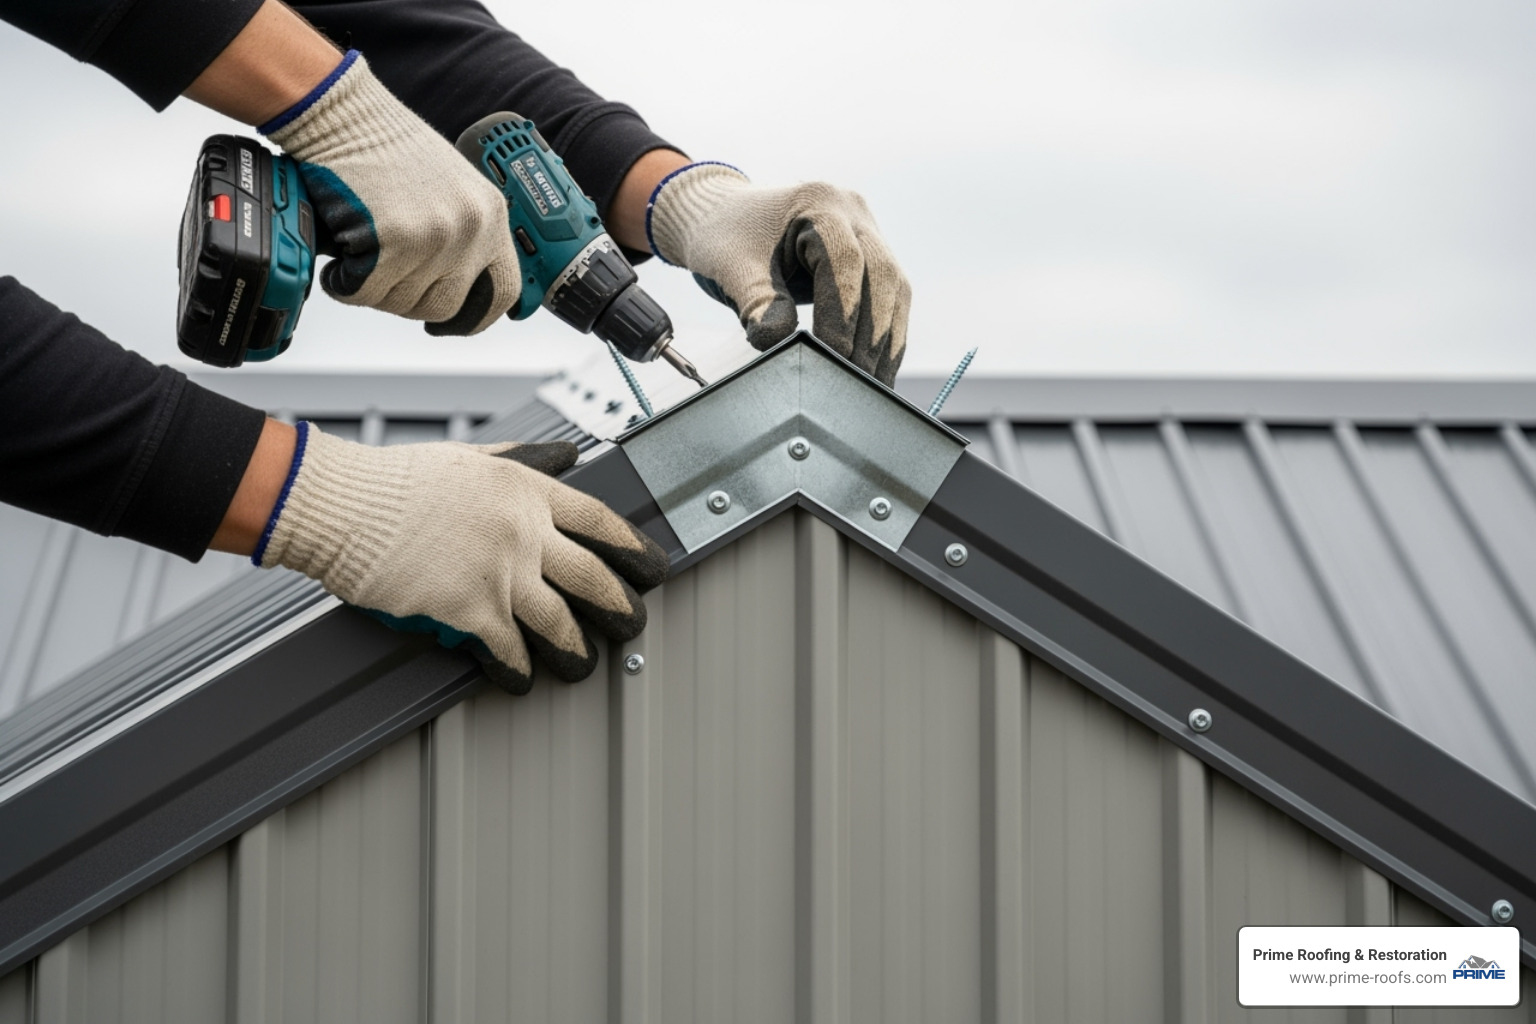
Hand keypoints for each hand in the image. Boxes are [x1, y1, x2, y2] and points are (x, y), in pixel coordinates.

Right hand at [253, 425, 668, 694]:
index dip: (635, 550)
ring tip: (583, 666)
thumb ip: (525, 460)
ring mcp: (500, 571)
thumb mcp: (472, 458)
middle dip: (622, 610)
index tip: (653, 568)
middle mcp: (524, 531)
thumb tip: (567, 456)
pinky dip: (519, 669)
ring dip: (577, 652)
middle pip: (595, 579)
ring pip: (561, 623)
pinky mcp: (470, 609)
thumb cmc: (395, 481)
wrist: (343, 504)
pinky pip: (510, 648)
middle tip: (633, 627)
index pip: (601, 522)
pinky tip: (521, 678)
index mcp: (527, 491)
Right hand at [263, 53, 521, 334]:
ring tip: (362, 249)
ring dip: (373, 287)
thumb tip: (463, 287)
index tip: (455, 322)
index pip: (504, 290)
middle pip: (444, 306)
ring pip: (402, 303)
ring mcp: (434, 236)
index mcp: (491, 214)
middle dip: (407, 298)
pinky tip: (341, 258)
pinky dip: (344, 284)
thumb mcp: (451, 188)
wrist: (341, 114)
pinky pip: (365, 293)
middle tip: (383, 270)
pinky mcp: (393, 242)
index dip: (477, 316)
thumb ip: (466, 234)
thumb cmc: (385, 147)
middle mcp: (470, 227)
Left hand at [646, 163, 909, 384]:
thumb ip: (757, 304)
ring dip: (886, 342)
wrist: (725, 217)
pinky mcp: (871, 257)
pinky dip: (883, 336)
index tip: (833, 357)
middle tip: (857, 382)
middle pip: (883, 277)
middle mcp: (853, 212)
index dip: (843, 314)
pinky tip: (874, 371)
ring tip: (872, 386)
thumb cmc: (725, 239)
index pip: (846, 263)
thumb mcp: (732, 268)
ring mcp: (868, 233)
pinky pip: (889, 298)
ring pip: (895, 291)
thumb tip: (783, 344)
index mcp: (819, 203)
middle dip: (872, 335)